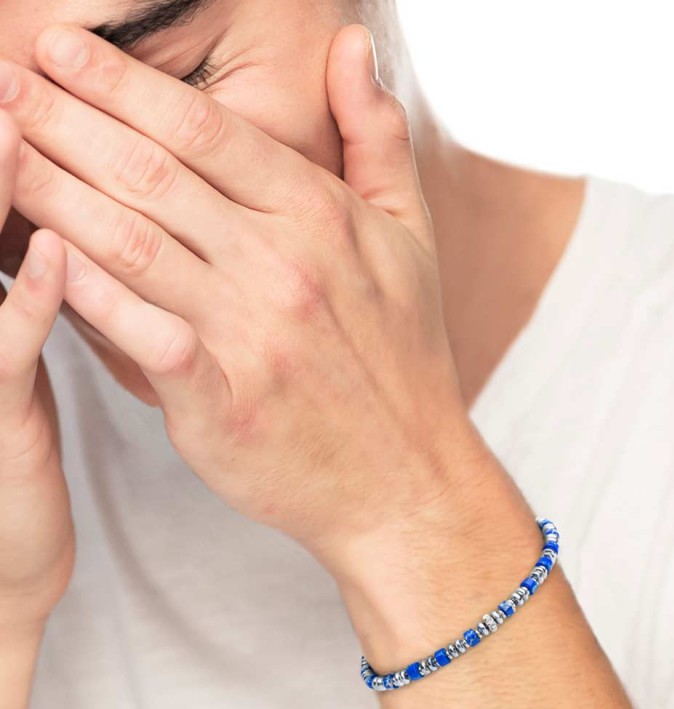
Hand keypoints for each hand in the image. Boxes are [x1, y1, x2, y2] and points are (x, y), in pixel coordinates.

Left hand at [0, 23, 492, 576]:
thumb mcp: (412, 238)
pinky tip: (36, 261)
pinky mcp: (225, 404)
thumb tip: (354, 46)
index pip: (204, 129)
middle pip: (151, 173)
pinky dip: (84, 296)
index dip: (119, 82)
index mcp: (323, 217)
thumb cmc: (404, 358)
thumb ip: (377, 138)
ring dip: (50, 191)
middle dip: (61, 119)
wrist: (406, 474)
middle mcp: (285, 266)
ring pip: (130, 243)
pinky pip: (140, 337)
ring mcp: (254, 336)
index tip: (59, 50)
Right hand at [0, 110, 73, 631]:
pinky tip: (56, 252)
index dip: (14, 137)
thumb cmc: (19, 434)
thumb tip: (52, 208)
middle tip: (24, 66)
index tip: (46, 72)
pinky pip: (6, 353)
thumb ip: (28, 279)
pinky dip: (29, 299)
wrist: (5, 546)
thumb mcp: (14, 345)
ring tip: (18, 122)